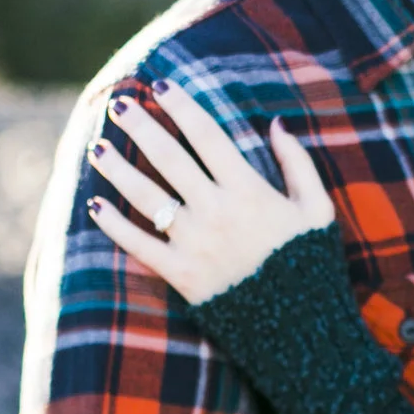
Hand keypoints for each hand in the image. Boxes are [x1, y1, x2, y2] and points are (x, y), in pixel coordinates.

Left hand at [87, 80, 335, 303]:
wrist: (299, 326)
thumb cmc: (310, 264)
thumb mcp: (317, 209)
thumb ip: (297, 163)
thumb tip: (276, 124)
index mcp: (249, 190)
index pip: (208, 136)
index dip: (182, 107)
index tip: (160, 86)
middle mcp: (217, 211)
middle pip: (169, 158)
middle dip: (141, 126)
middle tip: (117, 103)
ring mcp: (195, 243)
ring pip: (146, 197)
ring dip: (118, 170)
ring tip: (97, 148)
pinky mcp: (181, 274)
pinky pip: (140, 245)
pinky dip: (115, 226)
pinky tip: (96, 207)